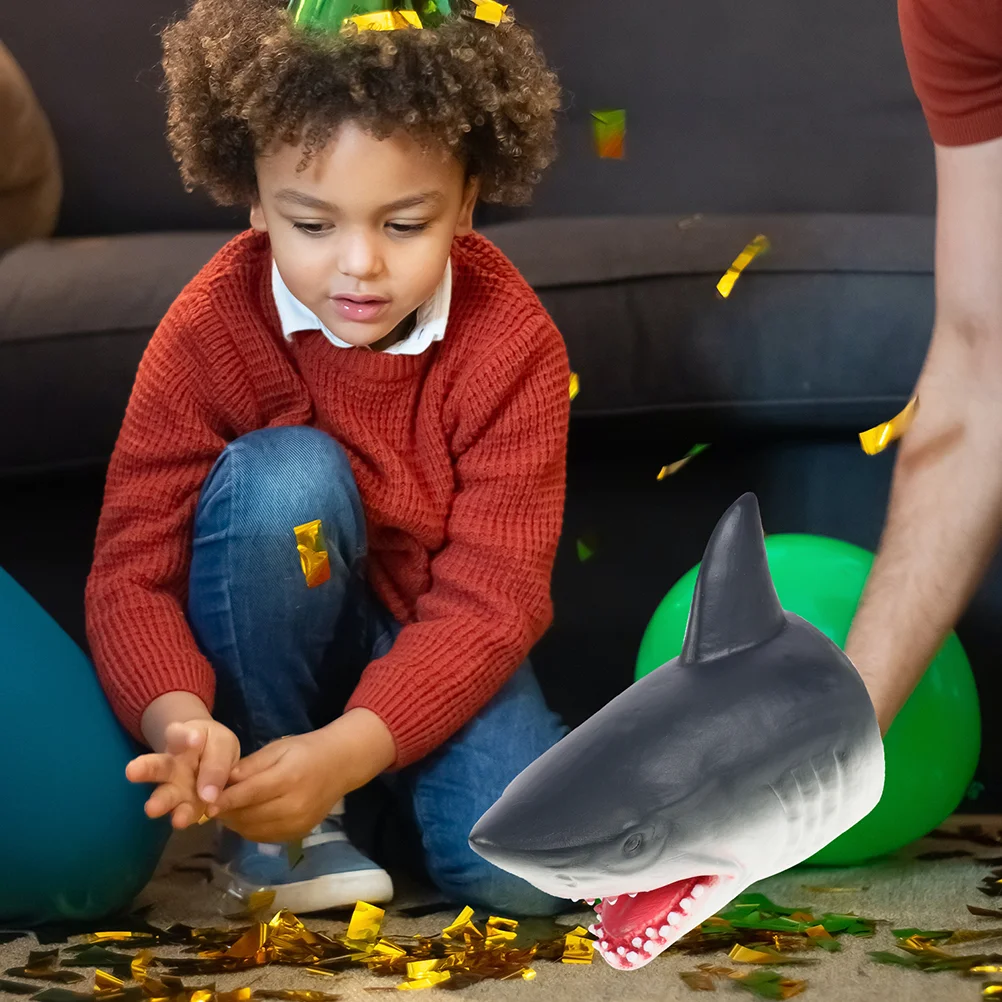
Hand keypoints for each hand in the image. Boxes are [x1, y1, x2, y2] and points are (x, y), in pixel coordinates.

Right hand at [125, 718, 240, 828]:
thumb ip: (217, 765)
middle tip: (131, 771)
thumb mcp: (222, 745)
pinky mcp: (185, 806)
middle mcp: (172, 764)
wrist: (218, 762)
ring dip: (161, 802)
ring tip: (151, 809)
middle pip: (157, 765)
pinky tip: (181, 820)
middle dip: (145, 769)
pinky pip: (184, 812)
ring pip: (165, 794)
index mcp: (182, 739)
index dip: (185, 736)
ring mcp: (176, 787)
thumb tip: (208, 796)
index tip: (194, 738)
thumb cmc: (214, 746)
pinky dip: (184, 815)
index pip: (178, 734)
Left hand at [209, 708, 395, 843]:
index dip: (225, 800)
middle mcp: (294, 805)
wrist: (341, 765)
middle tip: (211, 805)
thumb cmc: (306, 750)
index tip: (205, 803)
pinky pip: (265, 837)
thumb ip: (250, 765)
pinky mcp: (298, 834)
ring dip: (235, 823)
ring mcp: (297, 823)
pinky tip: (244, 818)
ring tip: (225, 811)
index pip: (249, 794)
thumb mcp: (278, 748)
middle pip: (249, 815)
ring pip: (254, 830)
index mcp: (288, 778)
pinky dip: (249, 829)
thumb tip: (221, 780)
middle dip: (227, 812)